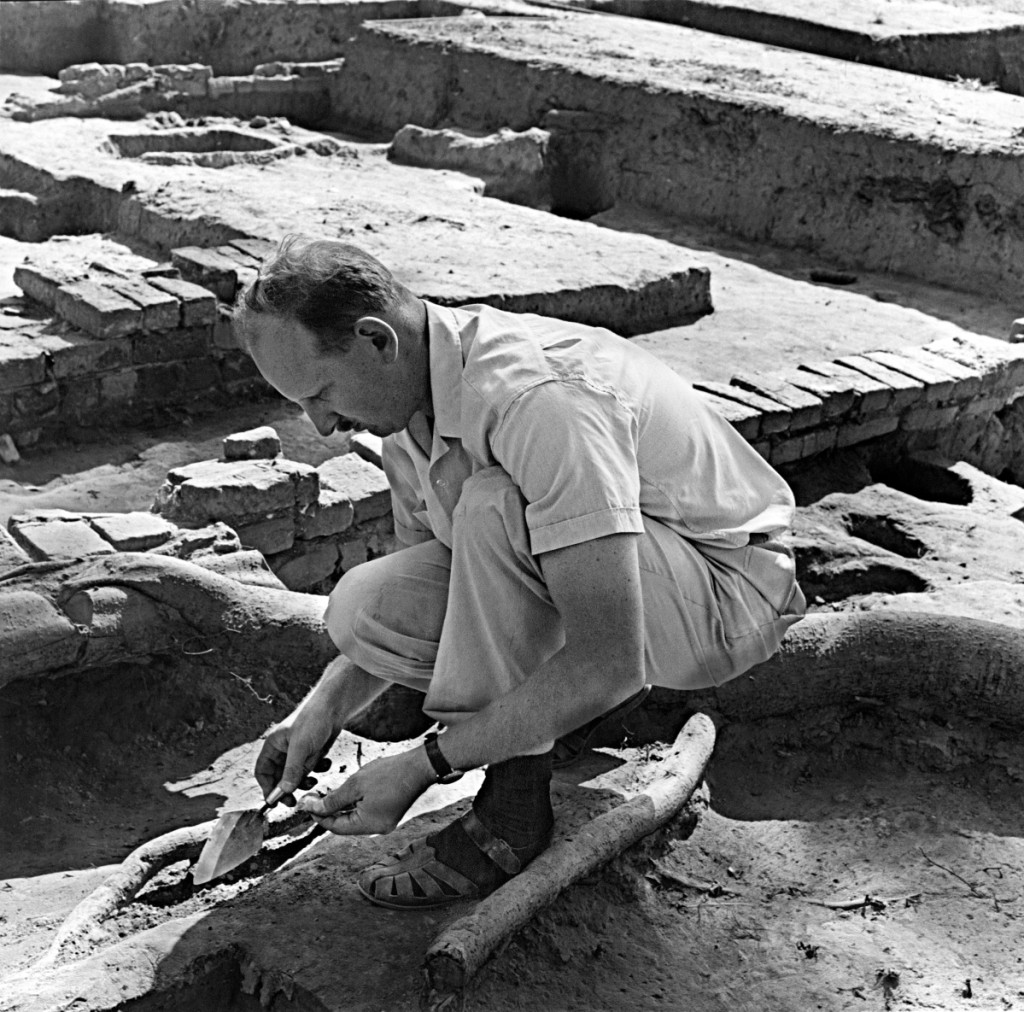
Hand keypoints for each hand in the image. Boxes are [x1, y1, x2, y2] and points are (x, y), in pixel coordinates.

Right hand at [254, 698, 340, 806]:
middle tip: (294, 801)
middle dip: (287, 788)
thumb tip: (285, 791)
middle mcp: (283, 750)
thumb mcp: (300, 747)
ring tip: (315, 779)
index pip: (262, 771)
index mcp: (273, 746)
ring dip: (305, 781)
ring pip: (296, 776)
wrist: (334, 707)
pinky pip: (311, 769)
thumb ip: (292, 770)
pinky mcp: (311, 753)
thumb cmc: (313, 720)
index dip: (266, 787)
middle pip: (279, 777)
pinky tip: (326, 763)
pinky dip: (318, 770)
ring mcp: (298, 753)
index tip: (275, 802)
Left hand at [297, 749, 432, 834]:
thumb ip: (333, 800)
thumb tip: (313, 808)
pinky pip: (366, 813)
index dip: (318, 815)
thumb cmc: (389, 774)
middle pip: (345, 824)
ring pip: (355, 818)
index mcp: (368, 825)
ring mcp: (385, 822)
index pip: (335, 826)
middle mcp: (377, 829)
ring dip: (341, 808)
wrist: (420, 766)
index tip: (306, 803)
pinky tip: (347, 793)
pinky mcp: (390, 814)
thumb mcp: (355, 785)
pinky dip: (354, 805)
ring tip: (327, 793)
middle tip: (313, 797)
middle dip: (328, 811)